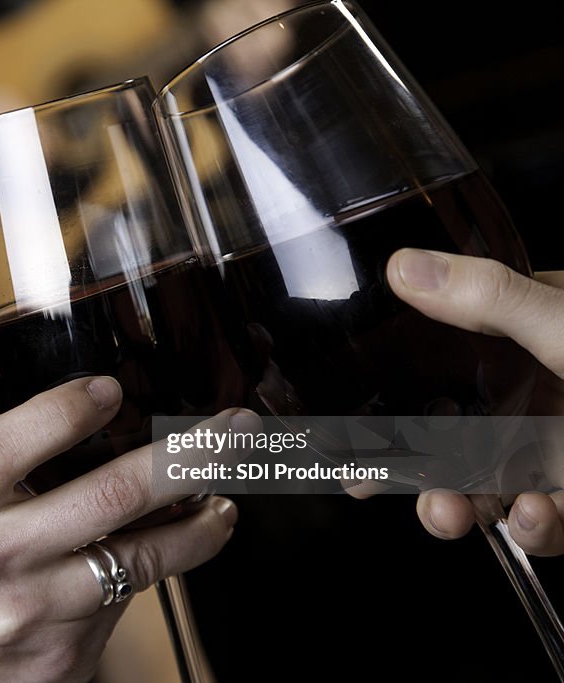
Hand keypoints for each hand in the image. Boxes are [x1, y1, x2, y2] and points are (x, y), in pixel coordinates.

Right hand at [0, 289, 240, 681]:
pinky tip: (214, 520)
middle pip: (94, 499)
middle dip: (176, 457)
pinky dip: (188, 548)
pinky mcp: (66, 642)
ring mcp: (29, 606)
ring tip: (235, 466)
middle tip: (231, 423)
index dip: (56, 415)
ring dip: (197, 505)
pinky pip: (139, 585)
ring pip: (132, 549)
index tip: (110, 388)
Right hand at [387, 248, 563, 554]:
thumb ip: (492, 300)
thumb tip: (405, 266)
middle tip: (370, 483)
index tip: (342, 424)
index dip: (384, 395)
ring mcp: (559, 447)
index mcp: (527, 330)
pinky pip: (544, 519)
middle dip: (409, 465)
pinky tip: (536, 516)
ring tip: (450, 513)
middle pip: (450, 434)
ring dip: (460, 504)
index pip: (437, 358)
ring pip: (486, 484)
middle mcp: (537, 390)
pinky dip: (534, 525)